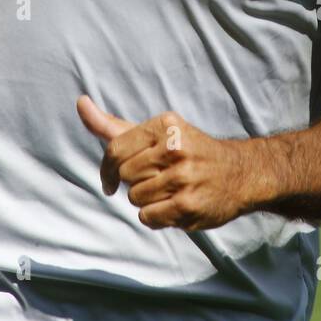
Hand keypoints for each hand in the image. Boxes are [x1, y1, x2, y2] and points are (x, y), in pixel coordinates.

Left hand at [76, 96, 256, 230]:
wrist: (240, 174)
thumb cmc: (189, 152)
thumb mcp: (155, 133)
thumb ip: (113, 125)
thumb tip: (80, 103)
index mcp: (165, 125)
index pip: (115, 150)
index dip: (107, 169)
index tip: (110, 181)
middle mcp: (175, 147)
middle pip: (124, 175)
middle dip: (135, 182)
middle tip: (157, 179)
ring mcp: (183, 177)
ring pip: (135, 197)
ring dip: (146, 200)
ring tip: (170, 191)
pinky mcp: (188, 205)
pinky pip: (147, 217)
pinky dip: (155, 216)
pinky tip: (175, 206)